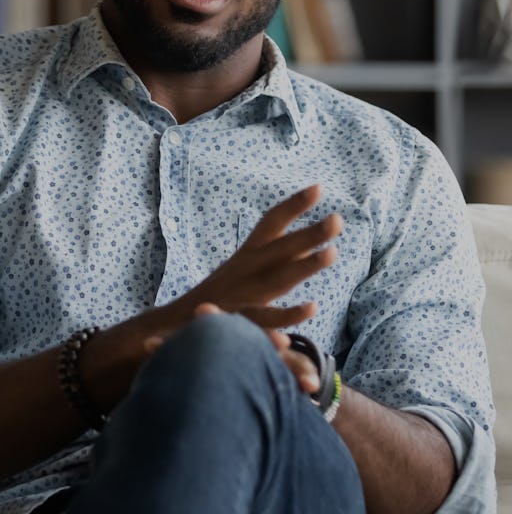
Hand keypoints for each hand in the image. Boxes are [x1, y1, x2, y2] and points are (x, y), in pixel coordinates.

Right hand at [181, 183, 340, 312]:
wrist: (171, 326)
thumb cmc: (222, 295)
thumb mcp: (247, 269)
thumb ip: (279, 259)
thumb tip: (310, 246)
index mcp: (249, 255)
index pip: (271, 224)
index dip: (293, 205)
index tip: (319, 187)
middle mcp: (246, 270)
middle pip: (281, 248)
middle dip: (310, 234)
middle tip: (338, 220)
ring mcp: (242, 295)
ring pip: (278, 279)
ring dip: (305, 265)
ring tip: (332, 253)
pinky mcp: (238, 322)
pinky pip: (265, 319)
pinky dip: (287, 315)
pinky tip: (312, 307)